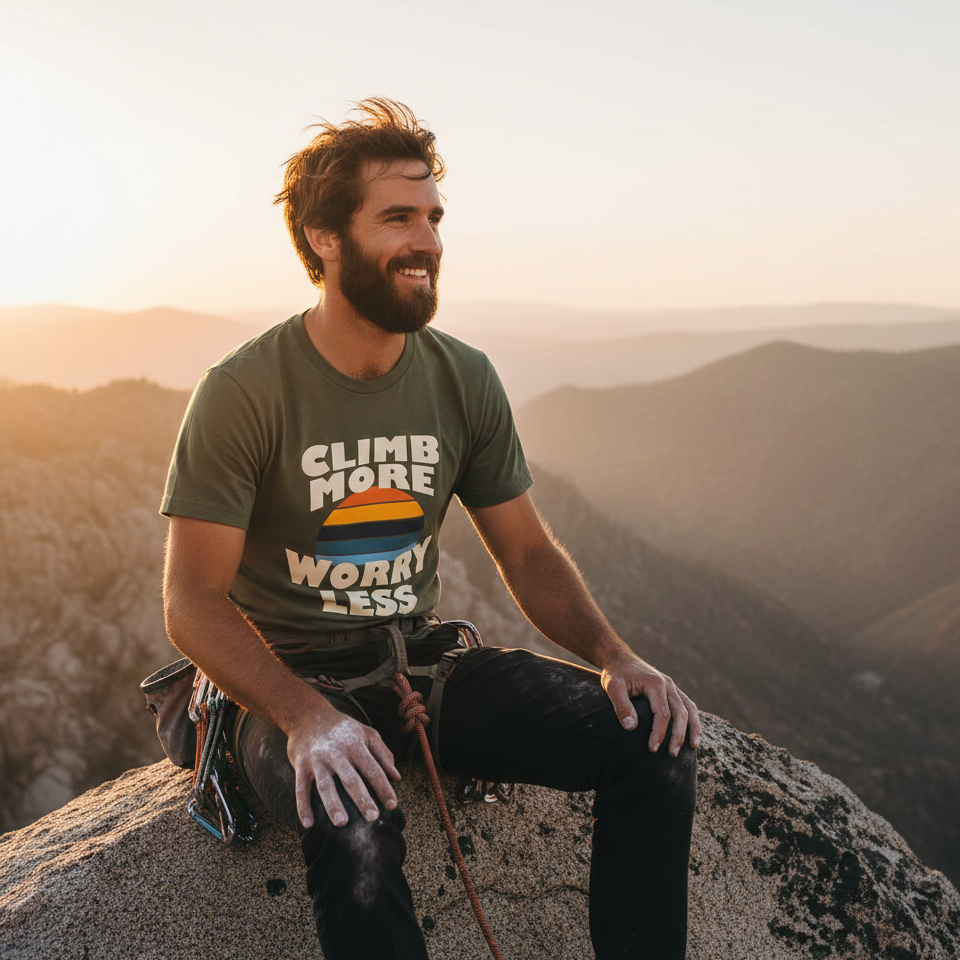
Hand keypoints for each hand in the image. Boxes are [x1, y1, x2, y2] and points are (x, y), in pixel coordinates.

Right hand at [286, 707, 400, 828]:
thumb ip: (383, 754)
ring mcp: (317, 760)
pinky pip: (301, 788)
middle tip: (373, 817)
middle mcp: (336, 752)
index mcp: (355, 744)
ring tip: (342, 823)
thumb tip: (397, 778)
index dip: (384, 787)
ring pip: (325, 785)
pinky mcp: (301, 765)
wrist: (308, 715)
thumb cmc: (343, 728)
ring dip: (333, 805)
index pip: (373, 769)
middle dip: (362, 799)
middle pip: (351, 779)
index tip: (392, 805)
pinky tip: (309, 823)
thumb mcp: (366, 733)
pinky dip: (303, 806)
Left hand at [600, 651, 700, 756]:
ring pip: (689, 708)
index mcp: (655, 684)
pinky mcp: (671, 689)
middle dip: (678, 735)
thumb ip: (621, 706)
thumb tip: (631, 727)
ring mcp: (671, 686)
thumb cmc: (615, 674)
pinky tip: (691, 732)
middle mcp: (668, 684)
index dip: (659, 733)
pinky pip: (687, 704)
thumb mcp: (613, 687)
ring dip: (692, 728)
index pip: (663, 713)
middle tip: (672, 754)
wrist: (619, 658)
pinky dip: (692, 719)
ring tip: (693, 747)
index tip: (652, 748)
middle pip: (681, 713)